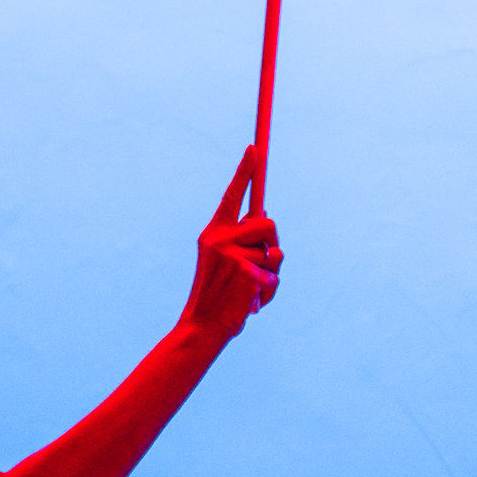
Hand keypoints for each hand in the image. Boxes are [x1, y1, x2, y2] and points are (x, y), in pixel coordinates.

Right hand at [186, 148, 281, 337]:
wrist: (202, 327)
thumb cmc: (219, 296)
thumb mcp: (224, 262)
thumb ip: (241, 243)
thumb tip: (265, 219)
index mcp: (212, 233)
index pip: (231, 197)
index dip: (244, 171)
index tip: (255, 149)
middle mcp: (220, 240)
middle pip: (266, 223)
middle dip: (272, 241)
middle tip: (262, 261)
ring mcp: (233, 256)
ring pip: (274, 252)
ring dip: (270, 272)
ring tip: (249, 289)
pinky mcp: (247, 274)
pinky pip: (274, 277)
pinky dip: (269, 292)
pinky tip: (250, 302)